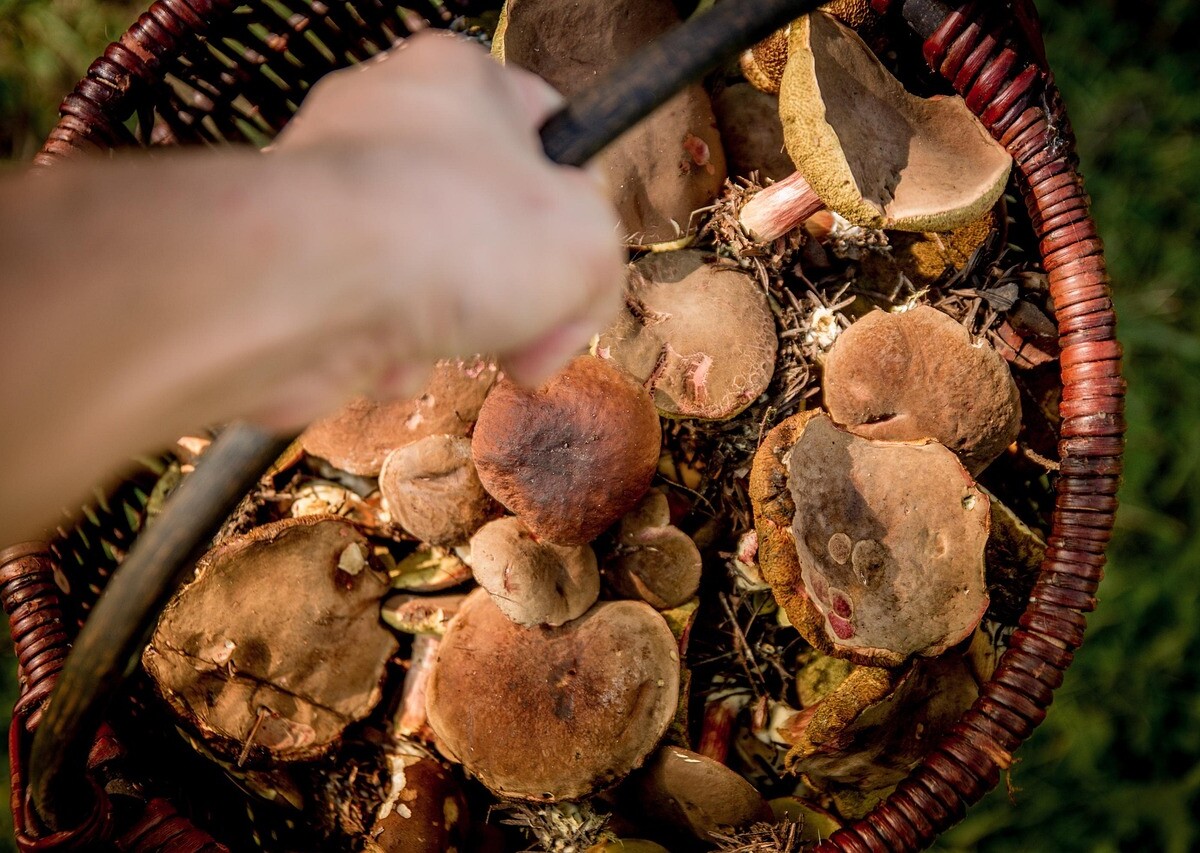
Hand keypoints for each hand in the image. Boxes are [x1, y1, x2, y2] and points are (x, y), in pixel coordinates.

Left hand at [272, 32, 623, 403]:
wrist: (306, 286)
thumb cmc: (444, 235)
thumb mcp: (587, 248)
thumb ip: (603, 270)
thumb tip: (566, 322)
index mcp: (461, 80)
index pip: (547, 128)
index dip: (580, 202)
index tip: (580, 262)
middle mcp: (385, 120)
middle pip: (486, 217)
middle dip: (514, 292)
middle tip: (530, 334)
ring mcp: (331, 188)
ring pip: (428, 275)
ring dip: (453, 329)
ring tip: (447, 342)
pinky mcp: (294, 258)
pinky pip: (369, 311)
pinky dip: (391, 348)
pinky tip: (391, 356)